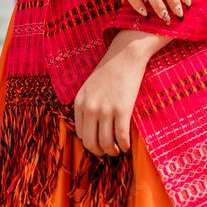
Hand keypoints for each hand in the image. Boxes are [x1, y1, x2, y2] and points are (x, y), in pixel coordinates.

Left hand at [74, 33, 149, 156]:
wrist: (126, 55)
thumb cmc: (110, 70)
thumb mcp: (90, 87)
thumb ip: (87, 105)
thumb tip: (92, 129)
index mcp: (79, 102)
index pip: (80, 134)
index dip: (90, 142)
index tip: (99, 143)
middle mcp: (90, 108)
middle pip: (90, 143)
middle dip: (100, 152)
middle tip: (109, 151)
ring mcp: (105, 109)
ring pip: (106, 144)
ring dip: (113, 151)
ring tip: (118, 150)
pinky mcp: (122, 109)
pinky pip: (121, 137)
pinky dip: (124, 146)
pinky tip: (127, 146)